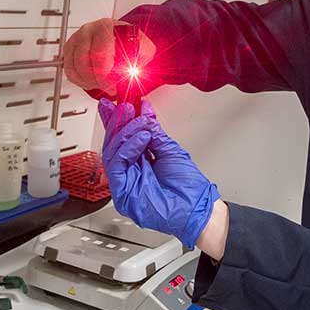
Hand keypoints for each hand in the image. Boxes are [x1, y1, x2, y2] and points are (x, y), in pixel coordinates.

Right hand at [64, 19, 156, 95]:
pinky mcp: (69, 48)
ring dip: (90, 81)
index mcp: (107, 27)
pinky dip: (80, 80)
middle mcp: (89, 30)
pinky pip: (69, 70)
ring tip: (102, 83)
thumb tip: (132, 73)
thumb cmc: (130, 44)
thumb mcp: (144, 49)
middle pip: (84, 62)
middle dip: (98, 81)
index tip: (114, 84)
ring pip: (76, 68)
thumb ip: (141, 59)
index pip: (100, 53)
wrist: (121, 37)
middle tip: (110, 87)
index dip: (106, 75)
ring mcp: (77, 38)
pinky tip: (92, 79)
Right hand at [98, 98, 219, 247]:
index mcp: (139, 162)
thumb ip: (153, 130)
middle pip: (113, 143)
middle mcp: (129, 172)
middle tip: (125, 106)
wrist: (196, 207)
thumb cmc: (188, 186)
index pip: (122, 138)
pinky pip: (116, 164)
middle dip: (118, 122)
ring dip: (126, 132)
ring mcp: (124, 182)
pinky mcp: (122, 192)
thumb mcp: (168, 149)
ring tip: (140, 122)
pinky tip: (142, 137)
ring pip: (112, 151)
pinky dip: (128, 147)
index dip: (116, 120)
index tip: (115, 102)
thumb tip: (144, 109)